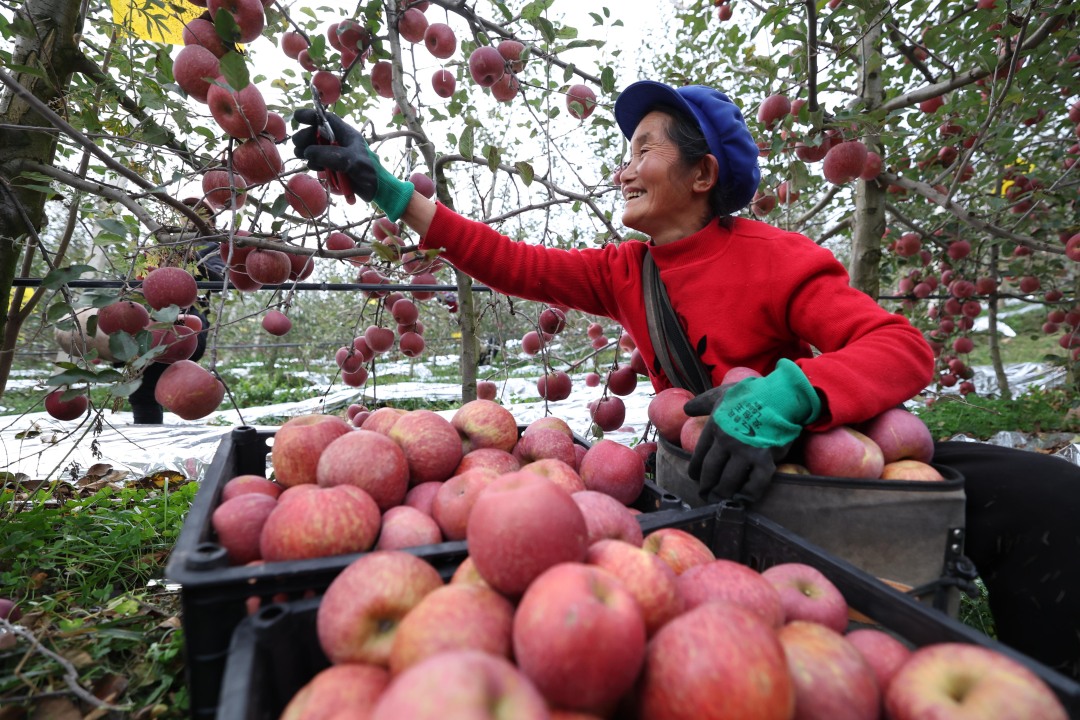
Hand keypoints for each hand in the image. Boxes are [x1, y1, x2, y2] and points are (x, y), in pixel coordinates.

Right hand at [292, 109, 414, 220]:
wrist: (376, 191)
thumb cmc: (369, 172)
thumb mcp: (351, 161)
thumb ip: (330, 155)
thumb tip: (307, 152)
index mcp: (346, 134)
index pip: (326, 119)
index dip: (311, 116)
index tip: (297, 117)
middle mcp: (338, 142)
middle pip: (315, 133)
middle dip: (305, 137)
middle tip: (298, 146)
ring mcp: (334, 154)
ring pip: (313, 148)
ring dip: (306, 151)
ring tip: (304, 157)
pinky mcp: (331, 167)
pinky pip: (316, 162)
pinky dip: (313, 163)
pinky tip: (317, 168)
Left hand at [685, 359, 821, 503]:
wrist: (782, 395)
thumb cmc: (751, 393)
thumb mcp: (721, 393)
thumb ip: (702, 402)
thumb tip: (686, 409)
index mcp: (715, 426)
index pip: (699, 454)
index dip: (695, 469)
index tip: (694, 477)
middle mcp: (727, 441)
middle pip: (711, 471)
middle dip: (705, 486)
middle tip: (704, 495)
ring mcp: (745, 452)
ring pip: (728, 481)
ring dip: (722, 494)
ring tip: (720, 501)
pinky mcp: (765, 459)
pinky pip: (755, 484)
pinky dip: (748, 495)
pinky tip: (744, 499)